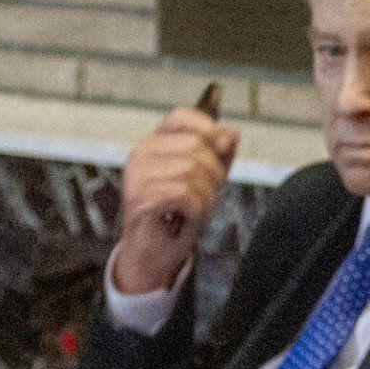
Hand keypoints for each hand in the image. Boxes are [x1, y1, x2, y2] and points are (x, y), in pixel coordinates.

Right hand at [115, 108, 239, 293]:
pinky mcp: (140, 198)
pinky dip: (196, 209)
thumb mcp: (208, 178)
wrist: (156, 251)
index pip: (181, 117)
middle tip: (205, 195)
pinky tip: (186, 217)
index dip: (208, 129)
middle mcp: (141, 154)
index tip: (221, 150)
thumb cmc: (181, 212)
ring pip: (192, 171)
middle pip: (196, 146)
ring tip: (194, 209)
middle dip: (214, 174)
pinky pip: (184, 194)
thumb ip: (220, 153)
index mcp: (155, 144)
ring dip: (206, 196)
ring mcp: (137, 175)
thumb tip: (232, 132)